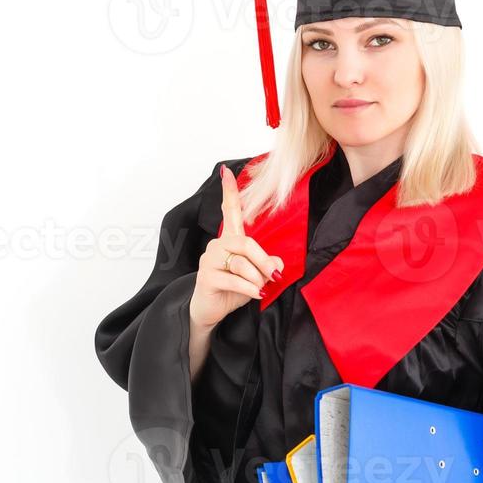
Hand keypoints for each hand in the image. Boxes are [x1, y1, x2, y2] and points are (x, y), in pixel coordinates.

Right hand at [189, 164, 283, 332]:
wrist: (211, 311)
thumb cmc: (233, 291)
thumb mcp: (256, 277)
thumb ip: (267, 266)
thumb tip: (277, 263)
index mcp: (229, 240)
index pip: (229, 210)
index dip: (229, 191)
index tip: (226, 171)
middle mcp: (217, 245)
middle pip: (245, 242)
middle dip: (263, 260)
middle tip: (273, 276)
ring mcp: (209, 260)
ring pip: (241, 263)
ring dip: (256, 278)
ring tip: (259, 289)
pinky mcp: (205, 276)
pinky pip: (234, 279)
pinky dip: (249, 288)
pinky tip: (255, 294)